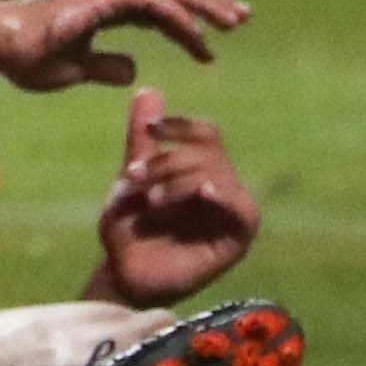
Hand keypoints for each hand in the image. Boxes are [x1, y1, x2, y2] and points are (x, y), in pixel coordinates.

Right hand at [0, 0, 249, 91]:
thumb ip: (104, 65)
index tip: (217, 36)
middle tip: (242, 18)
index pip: (158, 1)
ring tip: (233, 24)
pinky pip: (152, 5)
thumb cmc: (26, 55)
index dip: (189, 16)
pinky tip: (198, 38)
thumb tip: (133, 67)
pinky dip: (178, 20)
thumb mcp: (75, 68)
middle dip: (209, 1)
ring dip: (203, 5)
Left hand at [90, 87, 261, 304]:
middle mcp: (220, 187)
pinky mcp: (237, 239)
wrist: (123, 275)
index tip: (151, 129)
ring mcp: (231, 213)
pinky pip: (242, 211)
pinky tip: (205, 192)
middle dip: (166, 160)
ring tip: (150, 199)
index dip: (180, 125)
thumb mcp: (131, 179)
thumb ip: (142, 138)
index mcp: (199, 170)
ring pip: (218, 175)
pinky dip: (224, 196)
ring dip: (179, 179)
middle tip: (134, 177)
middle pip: (207, 153)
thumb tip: (148, 90)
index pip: (206, 133)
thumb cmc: (129, 228)